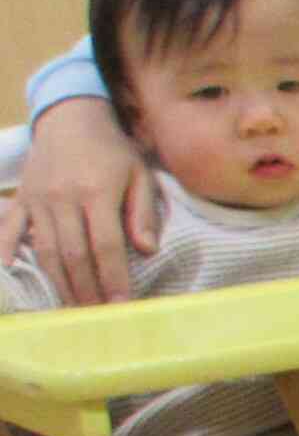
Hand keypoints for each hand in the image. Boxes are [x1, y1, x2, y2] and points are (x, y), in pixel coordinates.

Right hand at [0, 97, 159, 304]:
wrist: (69, 119)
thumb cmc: (112, 152)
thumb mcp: (139, 175)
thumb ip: (144, 213)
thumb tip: (147, 250)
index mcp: (97, 193)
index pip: (106, 245)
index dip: (113, 278)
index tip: (122, 305)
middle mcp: (63, 199)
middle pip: (73, 254)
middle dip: (86, 289)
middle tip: (96, 317)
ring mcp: (38, 200)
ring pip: (45, 249)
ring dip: (58, 282)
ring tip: (72, 308)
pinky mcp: (22, 199)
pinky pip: (10, 228)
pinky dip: (8, 250)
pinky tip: (11, 271)